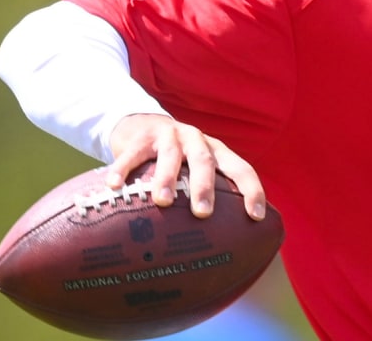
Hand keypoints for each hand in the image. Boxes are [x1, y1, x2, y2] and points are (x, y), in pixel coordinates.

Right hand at [106, 113, 266, 220]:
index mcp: (216, 151)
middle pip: (205, 161)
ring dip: (167, 178)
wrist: (143, 124)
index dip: (252, 190)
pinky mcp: (140, 137)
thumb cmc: (177, 161)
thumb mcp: (196, 170)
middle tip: (203, 213)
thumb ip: (208, 195)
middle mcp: (197, 141)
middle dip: (205, 187)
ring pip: (170, 155)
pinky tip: (114, 186)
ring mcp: (169, 136)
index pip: (241, 169)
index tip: (256, 216)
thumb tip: (217, 247)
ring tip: (163, 201)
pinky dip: (123, 169)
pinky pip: (132, 153)